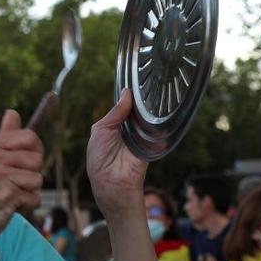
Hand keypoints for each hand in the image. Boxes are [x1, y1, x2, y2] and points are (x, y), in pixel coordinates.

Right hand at [0, 109, 43, 247]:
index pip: (29, 137)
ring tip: (9, 195)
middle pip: (37, 158)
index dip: (35, 151)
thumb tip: (13, 112)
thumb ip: (4, 136)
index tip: (25, 163)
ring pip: (38, 179)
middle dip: (31, 173)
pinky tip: (9, 206)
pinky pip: (35, 198)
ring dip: (29, 191)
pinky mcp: (6, 195)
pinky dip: (26, 205)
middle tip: (12, 182)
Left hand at [86, 88, 146, 217]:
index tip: (136, 79)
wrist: (112, 182)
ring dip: (151, 108)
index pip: (124, 105)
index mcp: (114, 124)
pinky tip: (161, 108)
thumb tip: (126, 94)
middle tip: (149, 81)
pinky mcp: (153, 143)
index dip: (129, 95)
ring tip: (157, 89)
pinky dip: (158, 121)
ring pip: (148, 117)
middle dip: (142, 99)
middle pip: (138, 109)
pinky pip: (157, 129)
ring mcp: (142, 135)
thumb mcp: (101, 130)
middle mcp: (128, 128)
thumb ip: (114, 113)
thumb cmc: (100, 158)